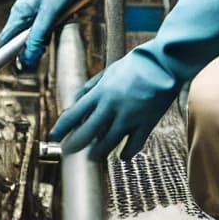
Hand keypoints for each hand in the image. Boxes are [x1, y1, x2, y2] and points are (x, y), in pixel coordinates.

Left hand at [50, 50, 178, 159]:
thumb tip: (75, 101)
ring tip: (92, 156)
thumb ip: (90, 87)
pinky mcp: (146, 123)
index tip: (53, 137)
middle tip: (69, 152)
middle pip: (87, 133)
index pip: (74, 114)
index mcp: (101, 92)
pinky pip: (134, 145)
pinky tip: (122, 155)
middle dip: (75, 145)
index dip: (61, 128)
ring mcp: (129, 117)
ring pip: (108, 143)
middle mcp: (112, 106)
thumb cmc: (135, 65)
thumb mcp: (108, 72)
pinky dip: (126, 153)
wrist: (164, 63)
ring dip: (97, 152)